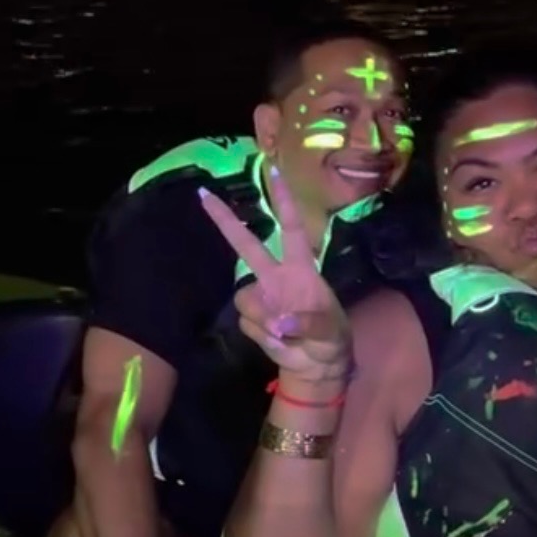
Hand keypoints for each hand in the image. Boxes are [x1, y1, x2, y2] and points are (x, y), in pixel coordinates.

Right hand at [199, 165, 350, 381]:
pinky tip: (281, 342)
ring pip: (245, 298)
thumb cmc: (331, 339)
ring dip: (265, 320)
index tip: (274, 169)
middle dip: (225, 221)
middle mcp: (276, 277)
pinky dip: (264, 336)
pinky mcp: (251, 319)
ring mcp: (261, 298)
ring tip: (290, 336)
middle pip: (246, 244)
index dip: (284, 199)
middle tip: (205, 195)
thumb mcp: (331, 332)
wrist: (317, 367)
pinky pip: (247, 322)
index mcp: (300, 268)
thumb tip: (281, 322)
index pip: (292, 226)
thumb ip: (309, 324)